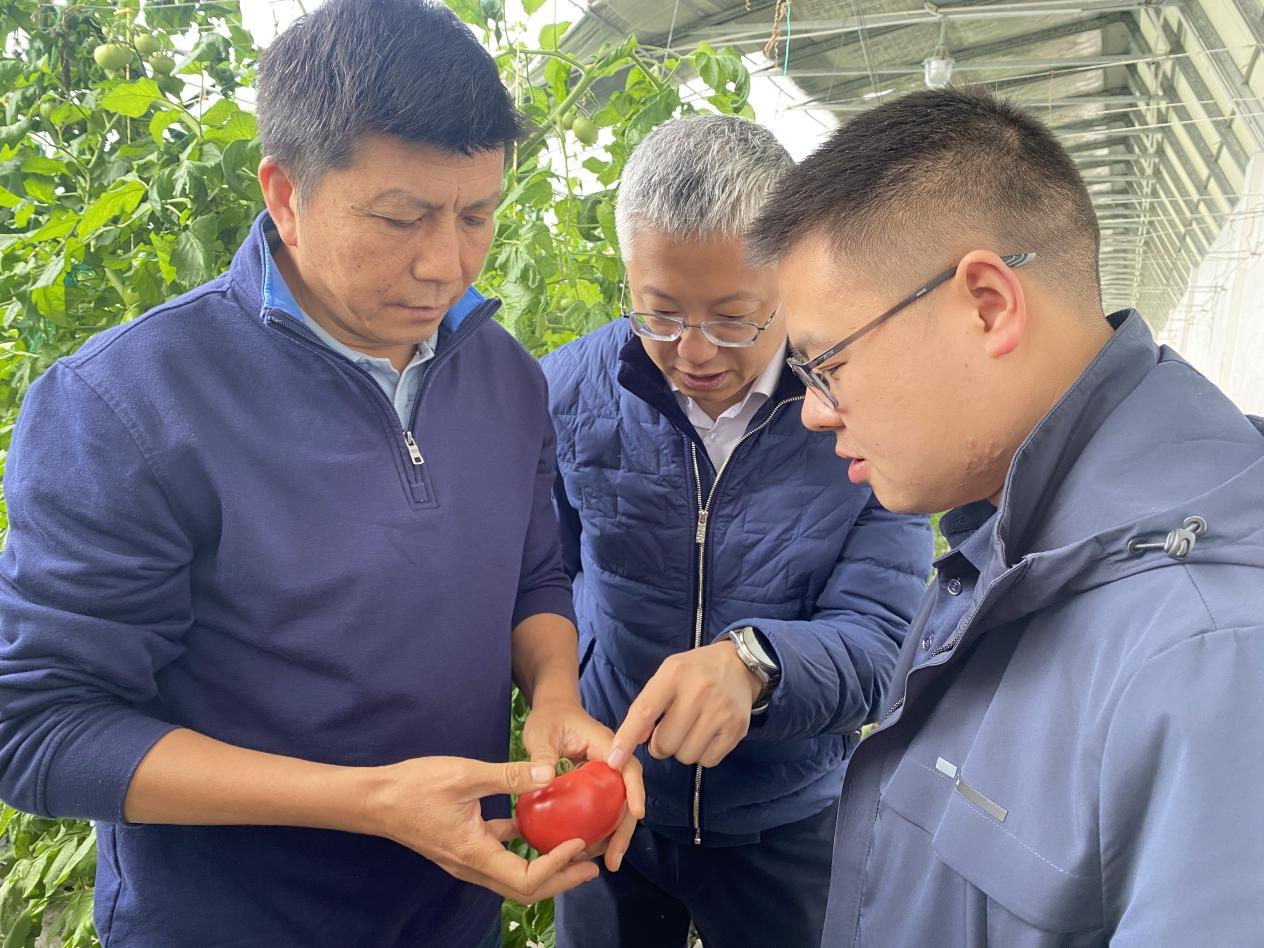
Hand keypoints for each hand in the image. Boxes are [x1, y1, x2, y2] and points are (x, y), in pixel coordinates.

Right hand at [362, 755, 598, 902]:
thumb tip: (551, 773)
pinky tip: (539, 824)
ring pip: (515, 876)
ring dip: (548, 866)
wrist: (375, 799)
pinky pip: (501, 855)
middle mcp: (473, 866)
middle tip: (594, 862)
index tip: (580, 842)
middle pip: (526, 889)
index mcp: (475, 854)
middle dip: (563, 878)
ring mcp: (468, 859)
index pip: (526, 878)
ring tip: (576, 847)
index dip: (558, 866)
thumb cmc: (414, 787)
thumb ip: (509, 775)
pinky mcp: (465, 846)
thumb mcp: (465, 775)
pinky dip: (524, 846)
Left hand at [522, 697, 644, 870]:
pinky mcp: (597, 787)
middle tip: (614, 860)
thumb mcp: (542, 733)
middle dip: (624, 830)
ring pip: (617, 808)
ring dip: (614, 836)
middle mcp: (611, 761)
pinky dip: (599, 830)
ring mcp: (605, 776)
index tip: (637, 814)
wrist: (553, 711)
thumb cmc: (549, 718)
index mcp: (605, 744)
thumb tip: (544, 778)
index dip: (635, 790)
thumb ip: (542, 754)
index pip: (627, 766)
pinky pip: (603, 810)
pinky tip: (588, 850)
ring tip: (605, 863)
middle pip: (626, 796)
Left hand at [607, 642, 761, 770]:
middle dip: (662, 744)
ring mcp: (720, 710)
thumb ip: (647, 704)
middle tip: (670, 730)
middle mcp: (699, 690)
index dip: (627, 738)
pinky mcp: (737, 728)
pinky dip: (703, 754)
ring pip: (686, 756)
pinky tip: (707, 734)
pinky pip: (708, 761)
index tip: (615, 760)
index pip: (645, 711)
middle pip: (665, 743)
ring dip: (683, 750)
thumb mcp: (667, 674)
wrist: (738, 664)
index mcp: (674, 673)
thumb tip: (635, 740)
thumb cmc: (694, 672)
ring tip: (690, 729)